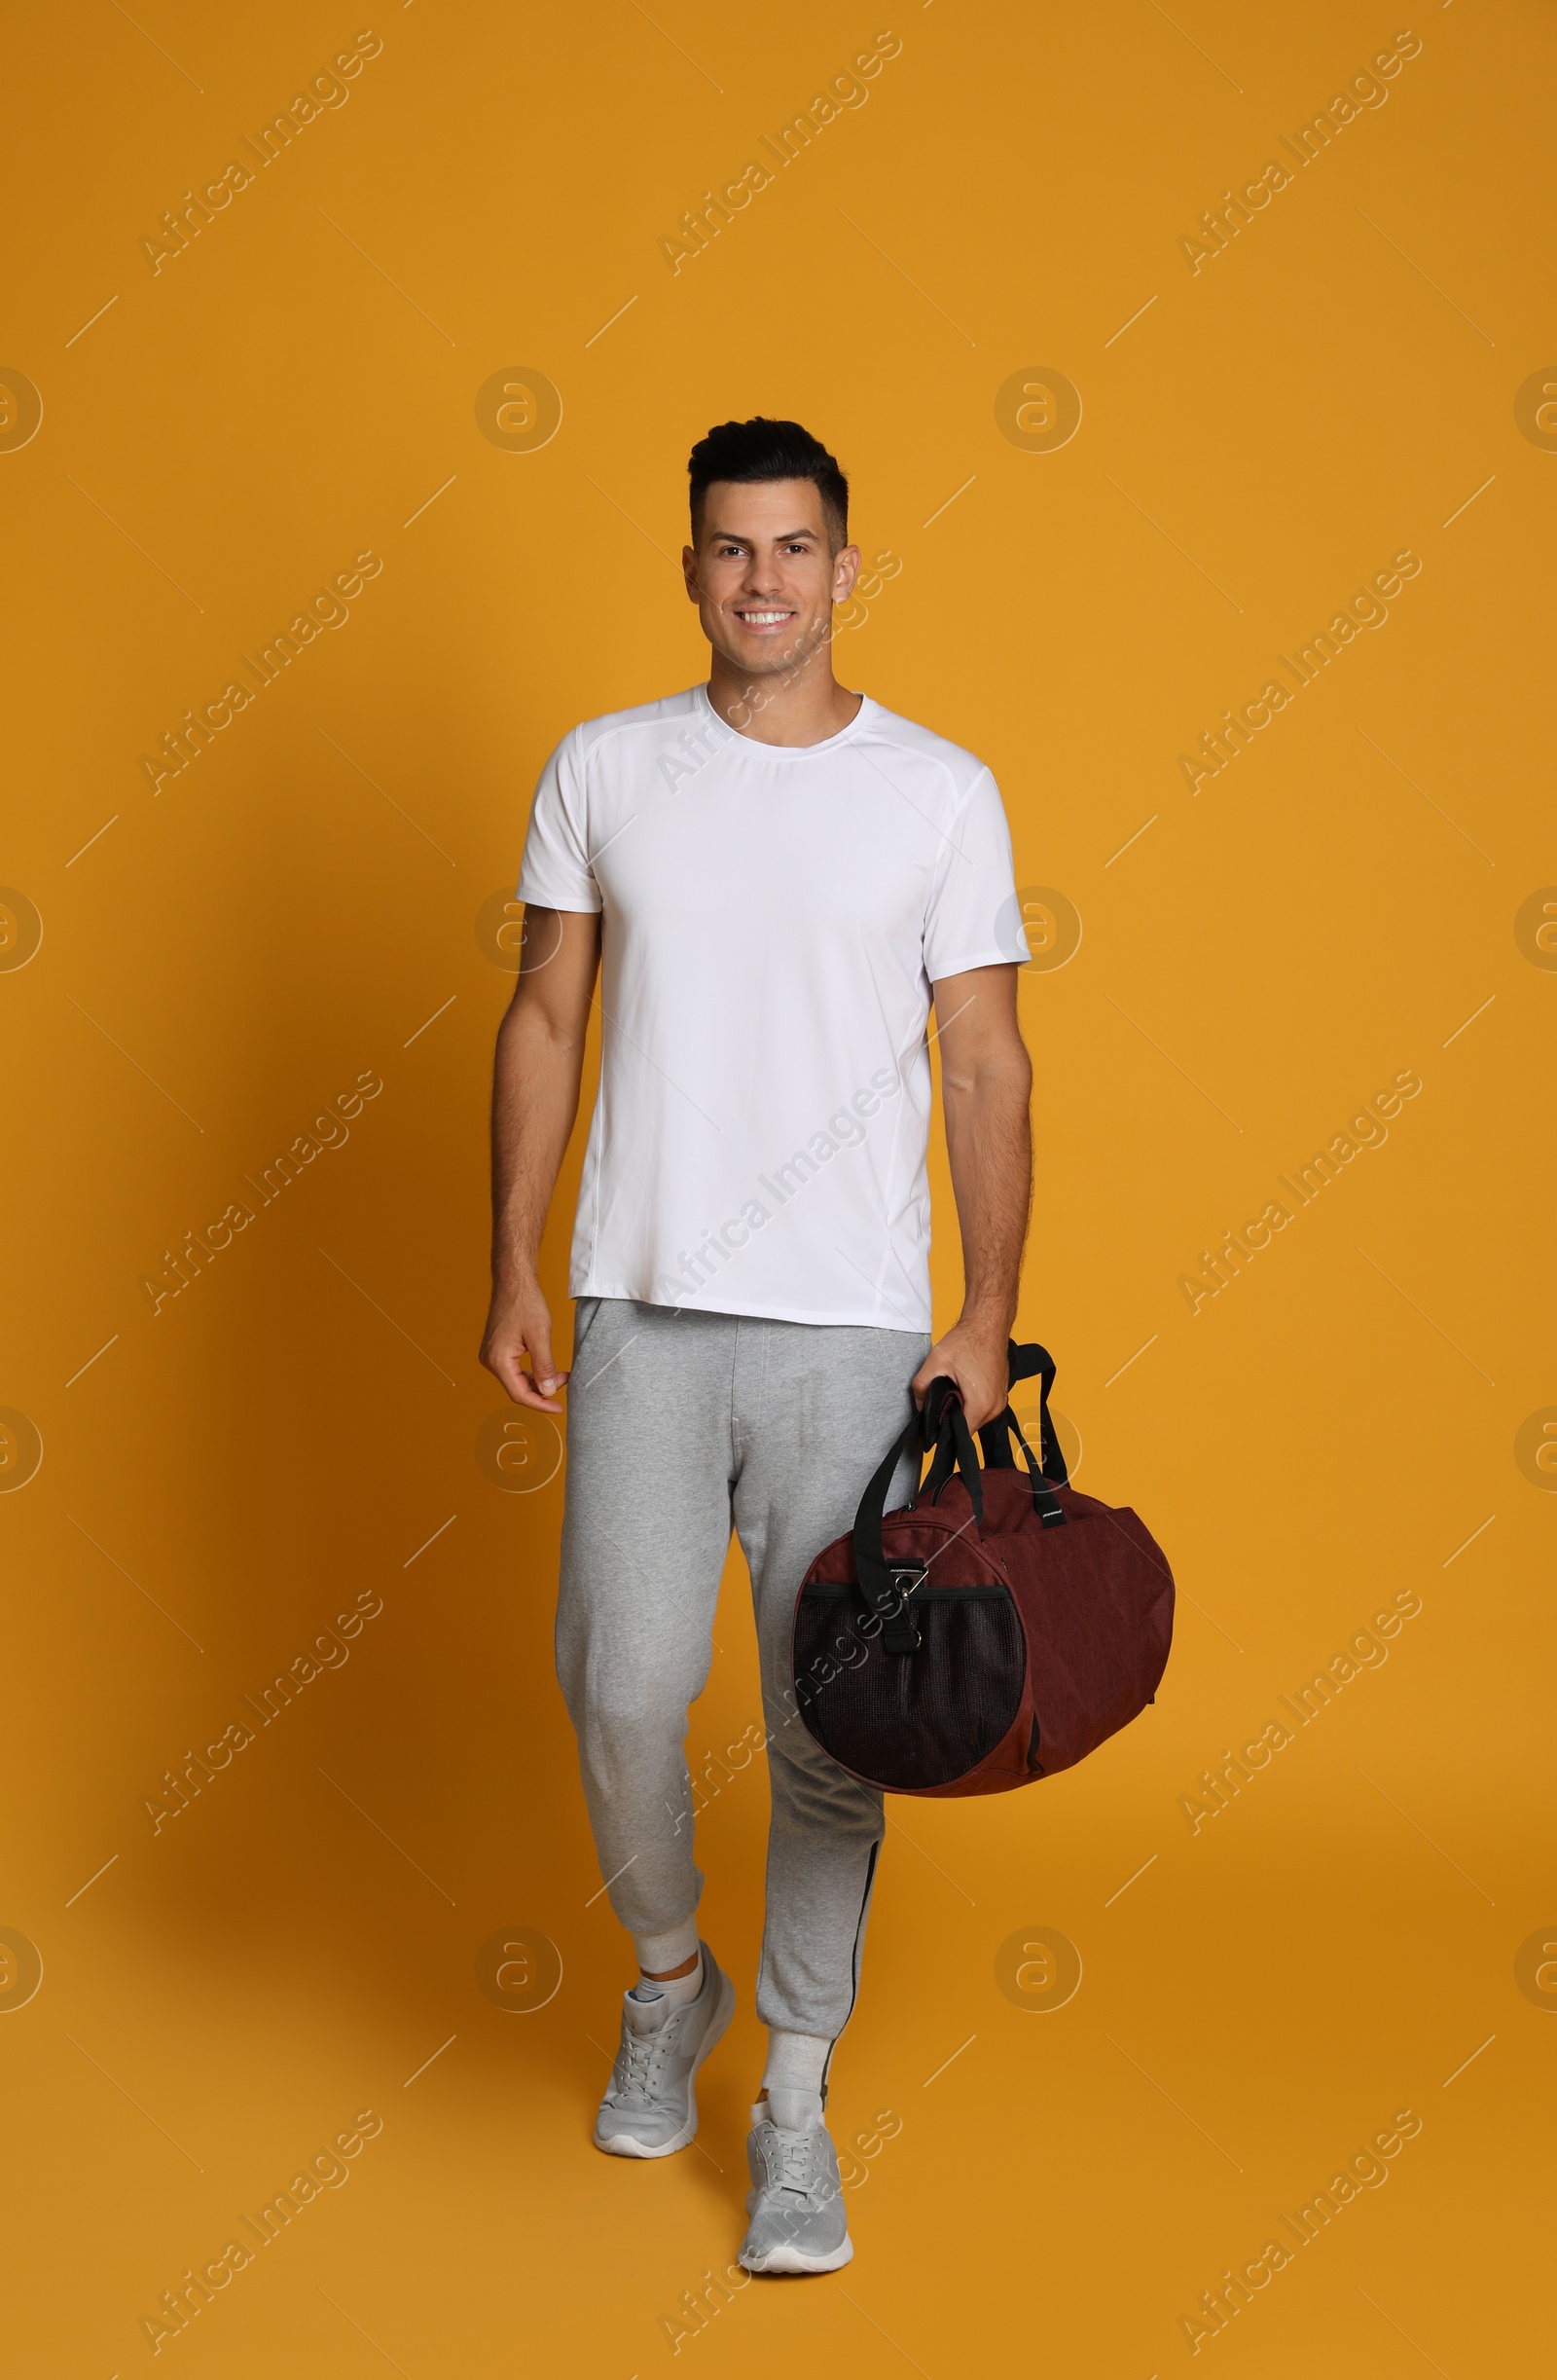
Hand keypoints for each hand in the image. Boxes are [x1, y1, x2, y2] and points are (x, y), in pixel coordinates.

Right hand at [479, 1276, 566, 1411]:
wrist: (513, 1282)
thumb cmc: (525, 1304)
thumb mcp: (540, 1336)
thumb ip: (544, 1367)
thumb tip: (548, 1391)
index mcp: (498, 1360)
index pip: (520, 1394)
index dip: (541, 1404)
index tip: (558, 1408)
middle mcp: (489, 1360)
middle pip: (517, 1388)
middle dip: (542, 1390)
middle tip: (565, 1382)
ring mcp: (491, 1354)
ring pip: (516, 1379)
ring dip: (538, 1380)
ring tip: (560, 1375)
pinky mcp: (496, 1349)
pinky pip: (513, 1369)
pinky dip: (530, 1371)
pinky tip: (545, 1368)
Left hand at [910, 1316, 1010, 1432]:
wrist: (988, 1324)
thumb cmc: (969, 1340)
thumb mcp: (936, 1363)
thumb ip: (921, 1386)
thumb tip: (919, 1404)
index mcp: (981, 1404)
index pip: (961, 1433)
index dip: (945, 1428)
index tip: (936, 1418)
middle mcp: (995, 1406)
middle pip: (969, 1426)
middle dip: (953, 1415)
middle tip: (945, 1395)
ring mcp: (1001, 1400)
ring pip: (976, 1417)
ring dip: (963, 1407)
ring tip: (956, 1387)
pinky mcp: (1001, 1393)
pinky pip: (984, 1407)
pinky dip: (973, 1400)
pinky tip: (965, 1384)